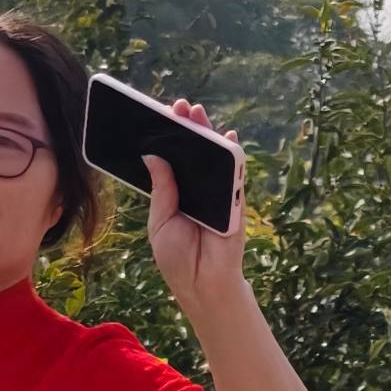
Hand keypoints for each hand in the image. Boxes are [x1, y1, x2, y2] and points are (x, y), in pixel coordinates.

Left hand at [143, 101, 246, 303]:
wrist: (202, 283)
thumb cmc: (178, 257)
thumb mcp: (161, 220)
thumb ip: (162, 188)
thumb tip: (154, 155)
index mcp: (176, 194)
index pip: (172, 160)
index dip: (168, 139)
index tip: (160, 117)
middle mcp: (198, 189)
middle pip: (195, 153)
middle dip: (189, 129)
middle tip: (179, 107)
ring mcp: (219, 193)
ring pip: (215, 158)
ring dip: (209, 135)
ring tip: (197, 114)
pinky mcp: (236, 200)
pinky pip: (236, 174)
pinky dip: (233, 154)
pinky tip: (227, 136)